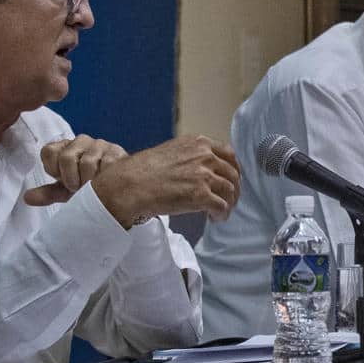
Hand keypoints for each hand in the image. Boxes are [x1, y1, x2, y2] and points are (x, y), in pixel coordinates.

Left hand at [23, 136, 127, 206]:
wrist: (117, 189)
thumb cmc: (88, 187)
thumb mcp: (65, 192)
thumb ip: (47, 193)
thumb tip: (27, 198)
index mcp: (64, 148)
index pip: (49, 151)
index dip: (53, 169)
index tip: (62, 180)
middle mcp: (81, 141)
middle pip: (66, 157)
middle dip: (71, 179)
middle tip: (79, 187)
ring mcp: (99, 144)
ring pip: (86, 163)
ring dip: (88, 182)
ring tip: (93, 186)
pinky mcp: (116, 151)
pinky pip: (105, 166)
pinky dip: (103, 180)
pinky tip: (106, 182)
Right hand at [84, 134, 240, 227]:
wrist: (129, 185)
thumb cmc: (142, 171)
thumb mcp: (171, 152)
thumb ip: (190, 156)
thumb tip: (200, 170)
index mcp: (198, 143)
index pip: (229, 154)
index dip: (233, 169)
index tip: (232, 178)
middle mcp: (204, 156)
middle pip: (233, 173)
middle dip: (234, 188)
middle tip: (229, 199)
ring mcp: (204, 176)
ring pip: (230, 191)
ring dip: (229, 203)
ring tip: (220, 212)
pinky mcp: (201, 195)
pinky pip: (222, 206)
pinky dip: (222, 214)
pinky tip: (215, 218)